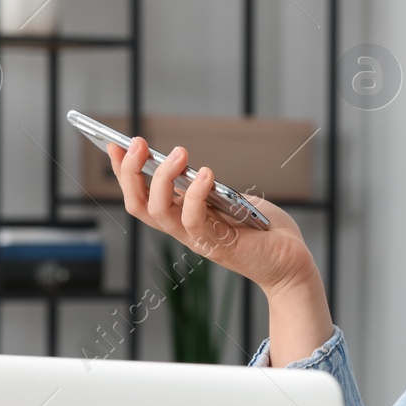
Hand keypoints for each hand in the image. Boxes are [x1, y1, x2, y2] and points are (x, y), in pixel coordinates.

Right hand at [108, 138, 314, 295]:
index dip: (124, 173)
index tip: (114, 144)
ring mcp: (198, 240)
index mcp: (183, 218)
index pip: (141, 197)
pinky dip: (196, 195)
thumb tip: (191, 168)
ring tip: (177, 153)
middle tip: (136, 143)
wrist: (292, 262)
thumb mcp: (231, 199)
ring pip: (159, 212)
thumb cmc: (264, 228)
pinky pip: (194, 220)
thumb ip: (210, 187)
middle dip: (129, 173)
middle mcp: (184, 231)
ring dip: (161, 179)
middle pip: (139, 205)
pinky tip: (206, 174)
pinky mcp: (218, 245)